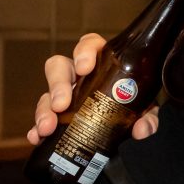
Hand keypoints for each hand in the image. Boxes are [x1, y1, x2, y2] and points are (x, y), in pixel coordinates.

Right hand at [26, 32, 159, 143]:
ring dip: (44, 111)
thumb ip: (147, 114)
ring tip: (46, 128)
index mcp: (101, 64)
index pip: (89, 45)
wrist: (128, 125)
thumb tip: (142, 129)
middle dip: (57, 85)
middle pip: (59, 67)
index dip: (84, 52)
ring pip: (47, 96)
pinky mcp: (57, 117)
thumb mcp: (144, 107)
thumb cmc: (134, 104)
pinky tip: (37, 138)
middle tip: (61, 104)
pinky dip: (37, 130)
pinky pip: (42, 120)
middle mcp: (79, 77)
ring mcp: (65, 96)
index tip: (85, 68)